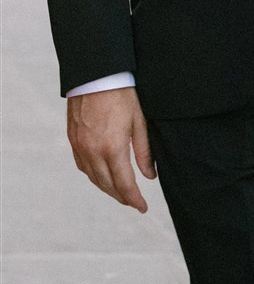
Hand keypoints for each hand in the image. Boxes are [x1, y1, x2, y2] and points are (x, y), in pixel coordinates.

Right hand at [67, 88, 156, 212]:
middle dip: (121, 197)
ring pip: (93, 177)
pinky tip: (102, 175)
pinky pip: (82, 165)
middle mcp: (93, 151)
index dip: (134, 200)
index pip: (124, 184)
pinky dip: (93, 175)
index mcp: (112, 148)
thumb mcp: (140, 122)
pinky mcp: (73, 139)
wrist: (96, 75)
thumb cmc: (122, 95)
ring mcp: (80, 146)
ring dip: (106, 188)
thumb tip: (149, 176)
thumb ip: (144, 152)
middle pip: (107, 185)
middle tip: (134, 203)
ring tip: (120, 193)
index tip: (142, 208)